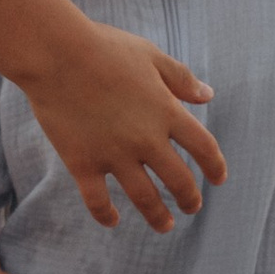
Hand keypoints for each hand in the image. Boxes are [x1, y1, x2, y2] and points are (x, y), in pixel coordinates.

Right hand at [21, 22, 223, 232]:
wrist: (55, 54)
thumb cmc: (104, 47)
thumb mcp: (151, 56)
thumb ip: (181, 79)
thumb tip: (209, 95)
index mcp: (167, 111)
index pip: (204, 148)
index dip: (215, 166)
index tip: (218, 179)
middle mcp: (146, 139)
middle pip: (179, 180)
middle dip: (189, 199)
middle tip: (191, 208)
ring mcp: (114, 154)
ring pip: (145, 198)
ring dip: (158, 216)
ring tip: (165, 225)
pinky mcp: (83, 163)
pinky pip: (97, 200)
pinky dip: (106, 215)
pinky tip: (113, 221)